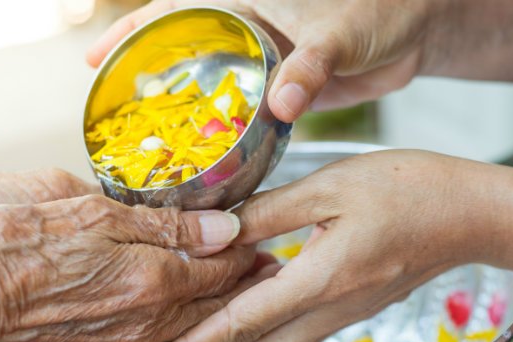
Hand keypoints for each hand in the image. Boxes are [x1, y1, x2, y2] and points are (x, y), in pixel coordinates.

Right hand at [0, 194, 257, 341]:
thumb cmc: (14, 249)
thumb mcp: (91, 213)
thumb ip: (163, 225)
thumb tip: (222, 228)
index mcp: (153, 280)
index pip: (222, 267)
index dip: (246, 250)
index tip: (261, 237)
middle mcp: (148, 321)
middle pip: (218, 303)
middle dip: (248, 282)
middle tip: (270, 264)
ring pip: (194, 326)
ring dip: (221, 305)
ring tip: (242, 286)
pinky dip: (187, 325)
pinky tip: (188, 313)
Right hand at [87, 0, 434, 121]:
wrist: (417, 32)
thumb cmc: (380, 10)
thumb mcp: (341, 32)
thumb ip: (311, 64)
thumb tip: (283, 103)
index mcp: (246, 3)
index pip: (174, 11)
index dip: (131, 31)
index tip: (95, 59)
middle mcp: (247, 31)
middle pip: (183, 54)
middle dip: (147, 80)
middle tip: (118, 121)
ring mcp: (263, 63)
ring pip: (210, 87)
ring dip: (184, 112)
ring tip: (153, 147)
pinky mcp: (284, 91)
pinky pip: (244, 111)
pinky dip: (226, 131)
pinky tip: (210, 155)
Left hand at [141, 150, 489, 341]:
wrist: (469, 214)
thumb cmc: (409, 189)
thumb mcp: (332, 185)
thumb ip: (271, 210)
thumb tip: (221, 230)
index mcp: (321, 279)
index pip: (243, 323)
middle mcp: (330, 309)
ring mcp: (342, 313)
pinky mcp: (350, 307)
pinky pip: (294, 336)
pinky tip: (239, 334)